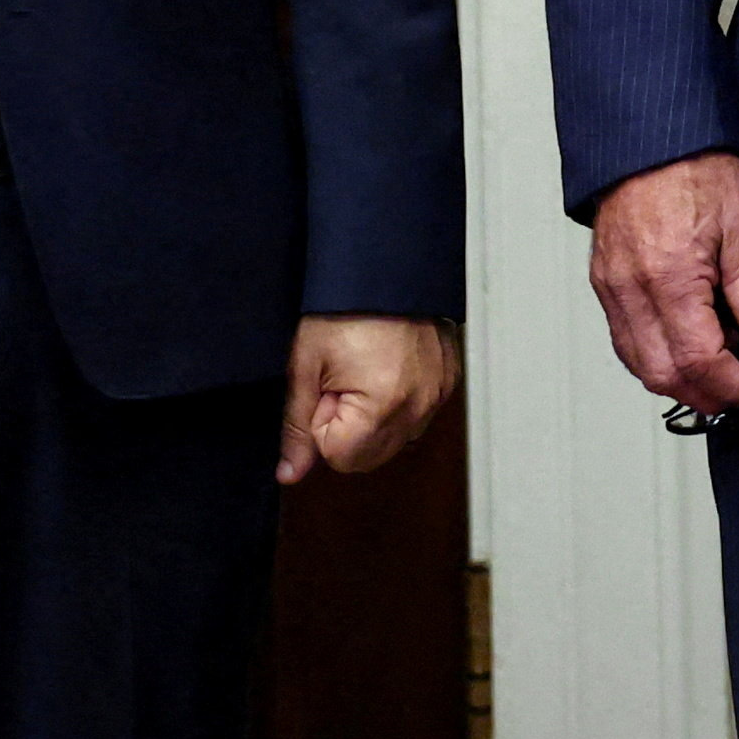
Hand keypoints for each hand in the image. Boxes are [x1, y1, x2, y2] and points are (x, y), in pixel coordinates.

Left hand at [285, 316, 458, 482]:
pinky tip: (386, 368)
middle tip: (343, 380)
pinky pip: (418, 414)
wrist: (383, 266)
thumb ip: (297, 426)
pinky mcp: (448, 381)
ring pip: (395, 439)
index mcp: (383, 406)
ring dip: (375, 418)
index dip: (323, 424)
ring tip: (365, 372)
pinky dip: (399, 401)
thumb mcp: (306, 366)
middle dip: (348, 427)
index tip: (327, 387)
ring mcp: (438, 394)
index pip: (339, 457)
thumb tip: (290, 473)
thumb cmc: (342, 308)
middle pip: (370, 456)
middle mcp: (419, 407)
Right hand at [588, 150, 738, 416]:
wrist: (651, 137)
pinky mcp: (604, 284)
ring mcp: (612, 289)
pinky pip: (626, 342)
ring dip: (681, 380)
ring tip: (721, 364)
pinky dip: (658, 357)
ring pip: (640, 366)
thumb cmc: (694, 169)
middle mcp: (631, 291)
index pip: (698, 361)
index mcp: (668, 277)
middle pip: (664, 376)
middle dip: (708, 394)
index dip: (734, 384)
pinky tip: (688, 343)